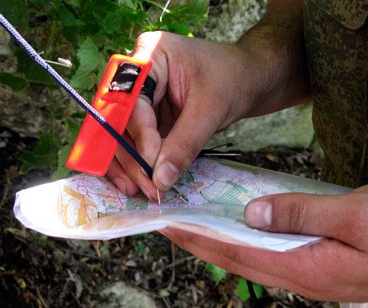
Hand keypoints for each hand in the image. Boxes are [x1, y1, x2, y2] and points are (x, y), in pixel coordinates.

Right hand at [106, 31, 265, 198]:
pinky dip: (137, 164)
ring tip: (146, 191)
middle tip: (147, 187)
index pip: (131, 99)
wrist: (249, 79)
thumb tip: (160, 180)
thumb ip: (184, 143)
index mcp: (150, 55)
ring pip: (121, 135)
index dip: (138, 133)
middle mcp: (137, 76)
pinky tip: (141, 184)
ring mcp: (141, 98)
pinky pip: (135, 143)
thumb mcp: (211, 109)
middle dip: (130, 156)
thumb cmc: (233, 79)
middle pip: (118, 119)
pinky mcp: (148, 118)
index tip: (151, 164)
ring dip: (131, 166)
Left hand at [161, 184, 367, 301]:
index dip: (198, 237)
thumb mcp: (355, 213)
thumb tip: (250, 213)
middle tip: (170, 222)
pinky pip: (271, 252)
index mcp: (304, 267)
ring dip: (220, 240)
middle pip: (236, 257)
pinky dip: (247, 239)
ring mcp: (311, 273)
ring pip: (252, 257)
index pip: (235, 251)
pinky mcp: (321, 265)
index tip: (169, 224)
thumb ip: (300, 213)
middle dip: (199, 241)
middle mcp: (301, 276)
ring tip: (195, 223)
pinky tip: (241, 227)